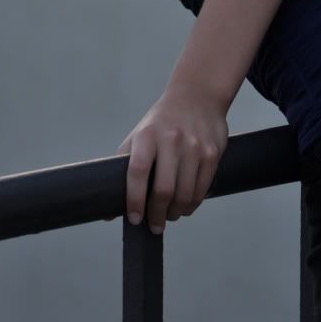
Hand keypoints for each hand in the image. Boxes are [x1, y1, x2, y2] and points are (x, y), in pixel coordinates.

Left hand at [116, 83, 227, 234]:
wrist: (197, 96)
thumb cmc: (162, 122)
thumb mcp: (139, 135)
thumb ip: (123, 167)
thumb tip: (108, 208)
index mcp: (147, 135)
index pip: (137, 172)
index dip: (134, 199)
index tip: (134, 219)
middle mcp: (171, 140)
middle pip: (163, 190)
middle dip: (157, 215)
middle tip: (155, 225)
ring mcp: (194, 146)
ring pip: (184, 194)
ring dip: (176, 213)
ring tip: (170, 216)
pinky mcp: (212, 153)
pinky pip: (201, 189)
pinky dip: (192, 204)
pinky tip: (185, 206)